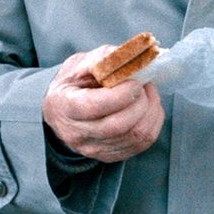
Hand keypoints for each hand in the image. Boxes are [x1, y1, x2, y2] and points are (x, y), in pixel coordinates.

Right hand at [41, 46, 164, 162]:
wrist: (60, 112)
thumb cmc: (71, 85)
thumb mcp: (79, 64)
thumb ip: (104, 58)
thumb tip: (132, 57)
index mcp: (65, 105)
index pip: (95, 106)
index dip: (122, 93)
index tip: (133, 81)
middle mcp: (78, 133)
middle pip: (120, 125)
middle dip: (141, 102)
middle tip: (143, 85)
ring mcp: (94, 149)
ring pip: (135, 136)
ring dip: (151, 112)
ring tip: (148, 94)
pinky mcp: (109, 156)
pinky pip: (141, 144)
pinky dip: (152, 124)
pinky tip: (149, 108)